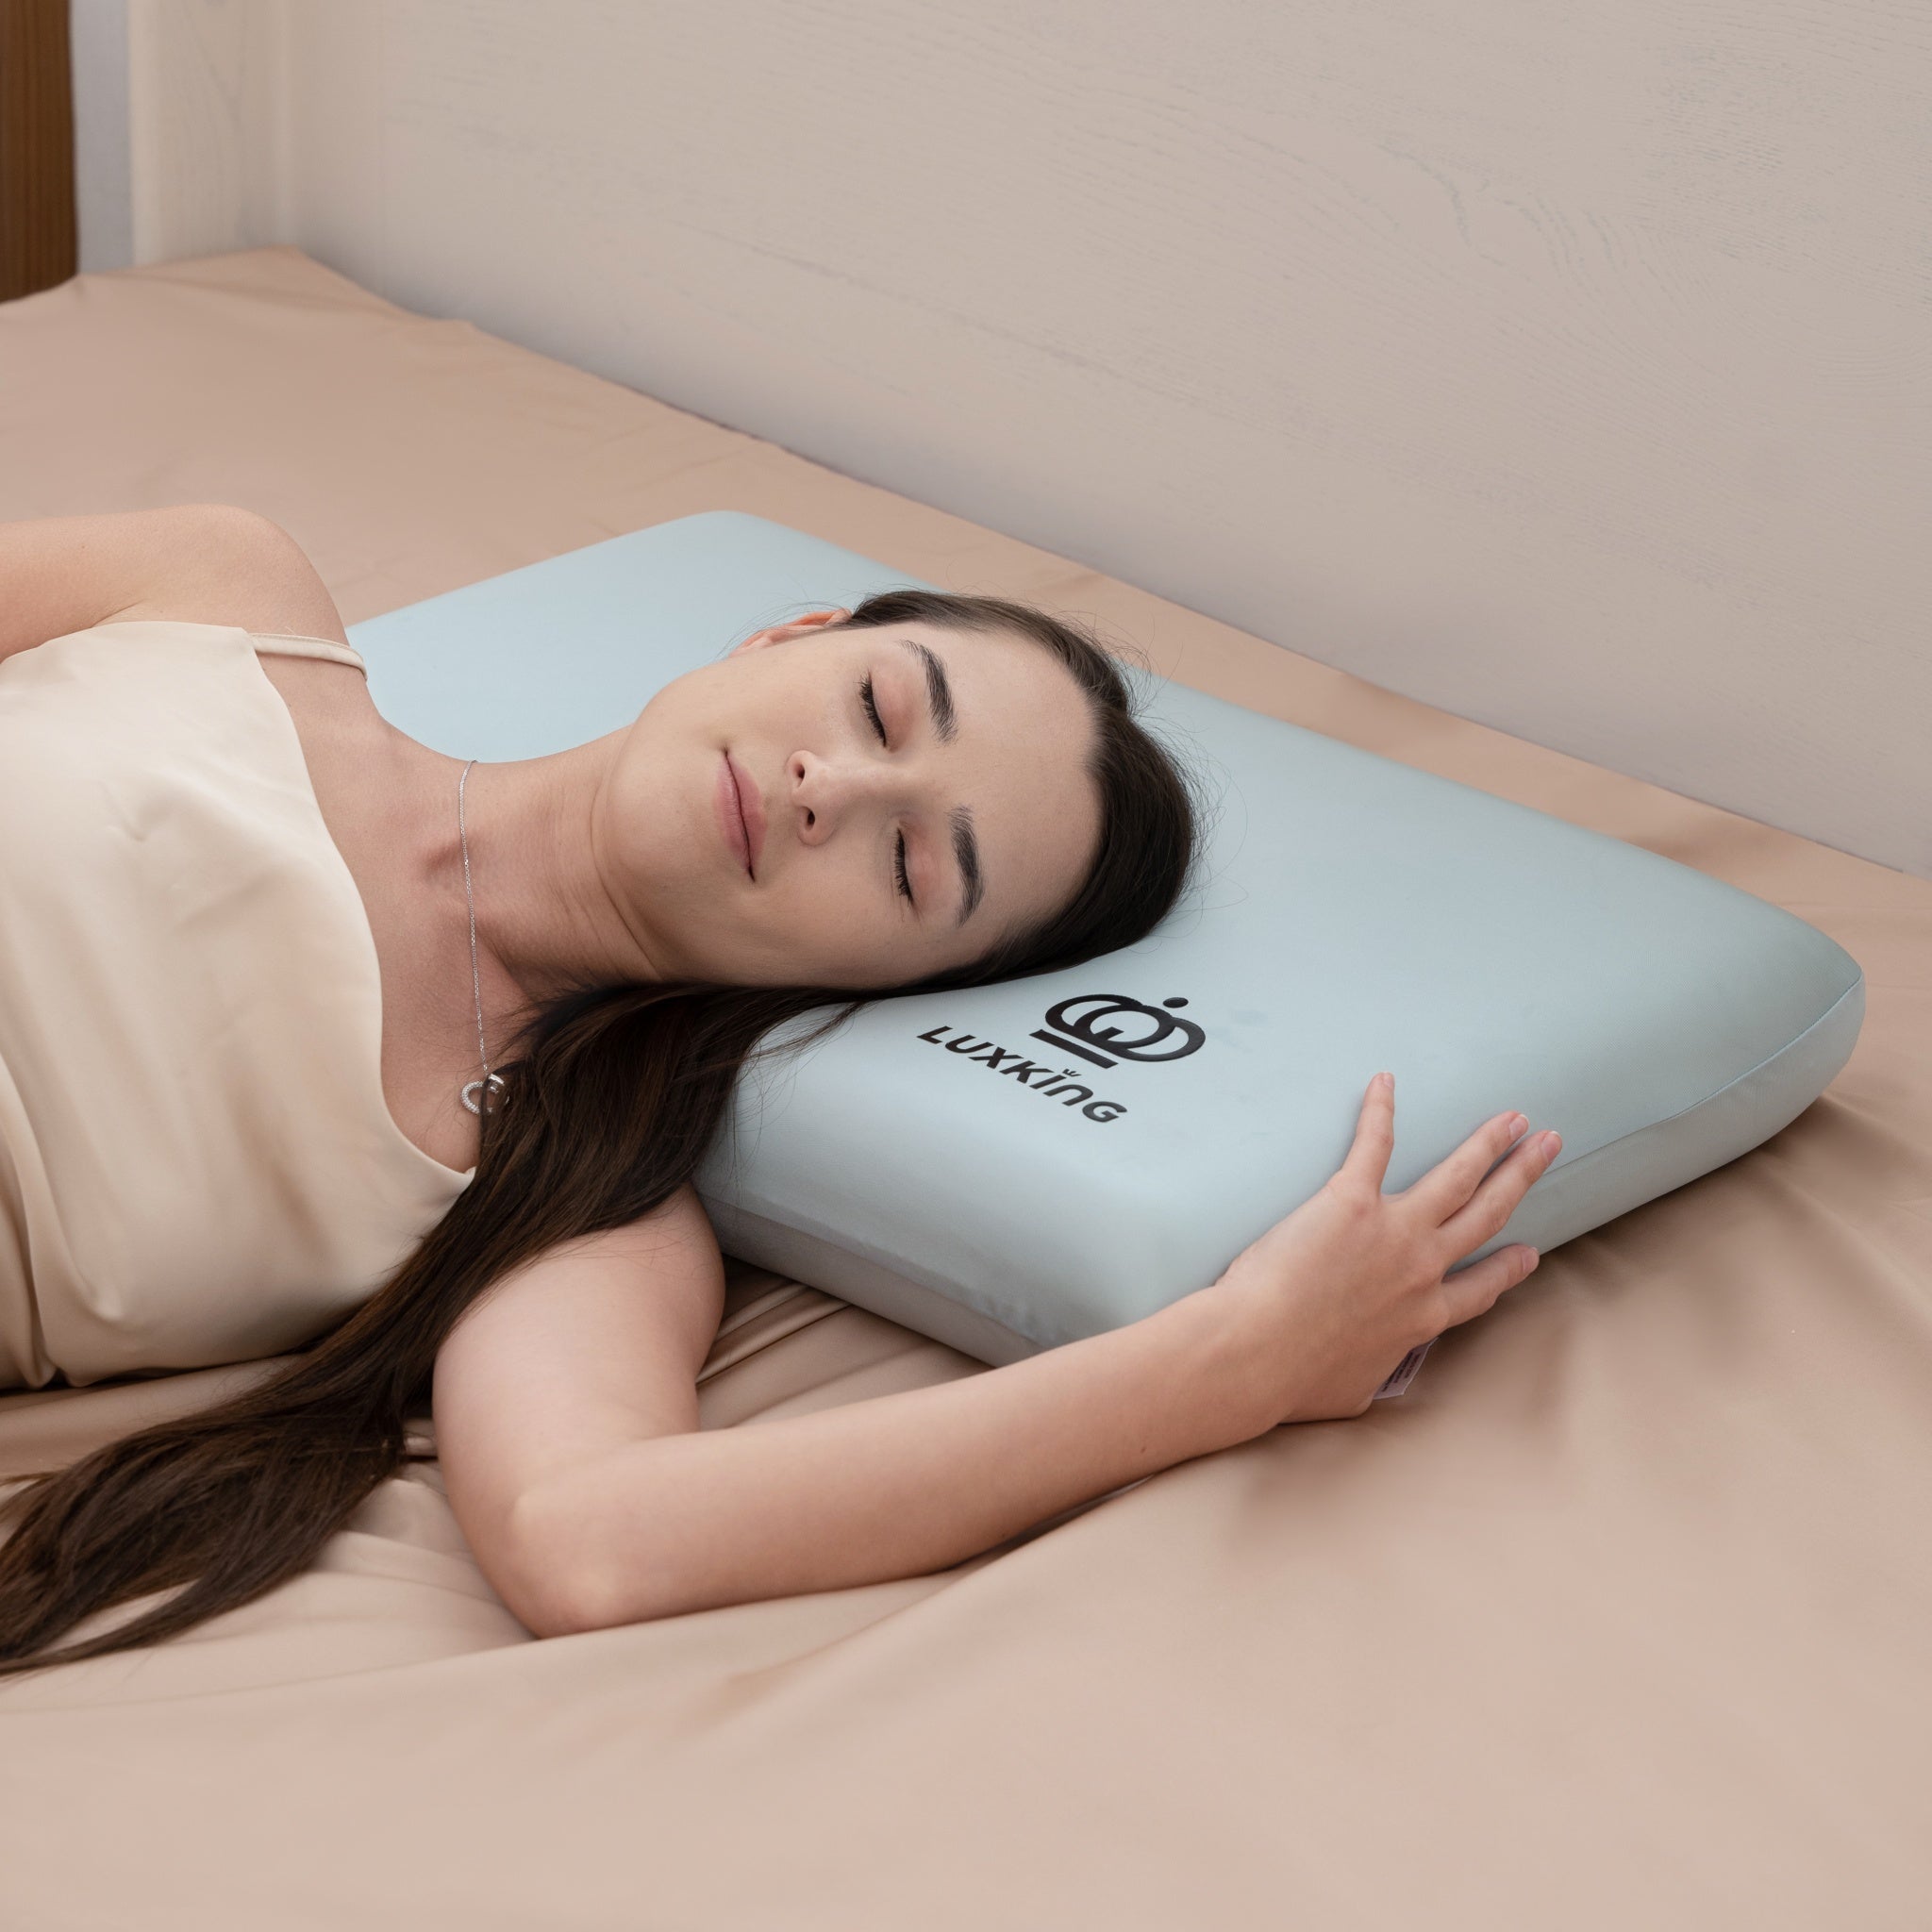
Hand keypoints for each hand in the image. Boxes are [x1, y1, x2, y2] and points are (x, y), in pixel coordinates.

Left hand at [1206, 1073, 1559, 1426]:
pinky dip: (1381, 1110)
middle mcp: (1421, 1270)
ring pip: (1457, 1178)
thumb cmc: (1292, 1382)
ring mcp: (1393, 1231)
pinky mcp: (1350, 1201)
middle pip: (1486, 1215)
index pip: (1479, 1289)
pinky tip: (1385, 1082)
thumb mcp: (1352, 1394)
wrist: (1260, 1352)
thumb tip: (1368, 1380)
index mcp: (1422, 1319)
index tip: (1528, 1252)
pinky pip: (1374, 1144)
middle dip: (1521, 1177)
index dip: (1507, 1269)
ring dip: (1488, 1145)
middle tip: (1546, 1146)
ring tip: (1512, 1118)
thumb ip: (1373, 1377)